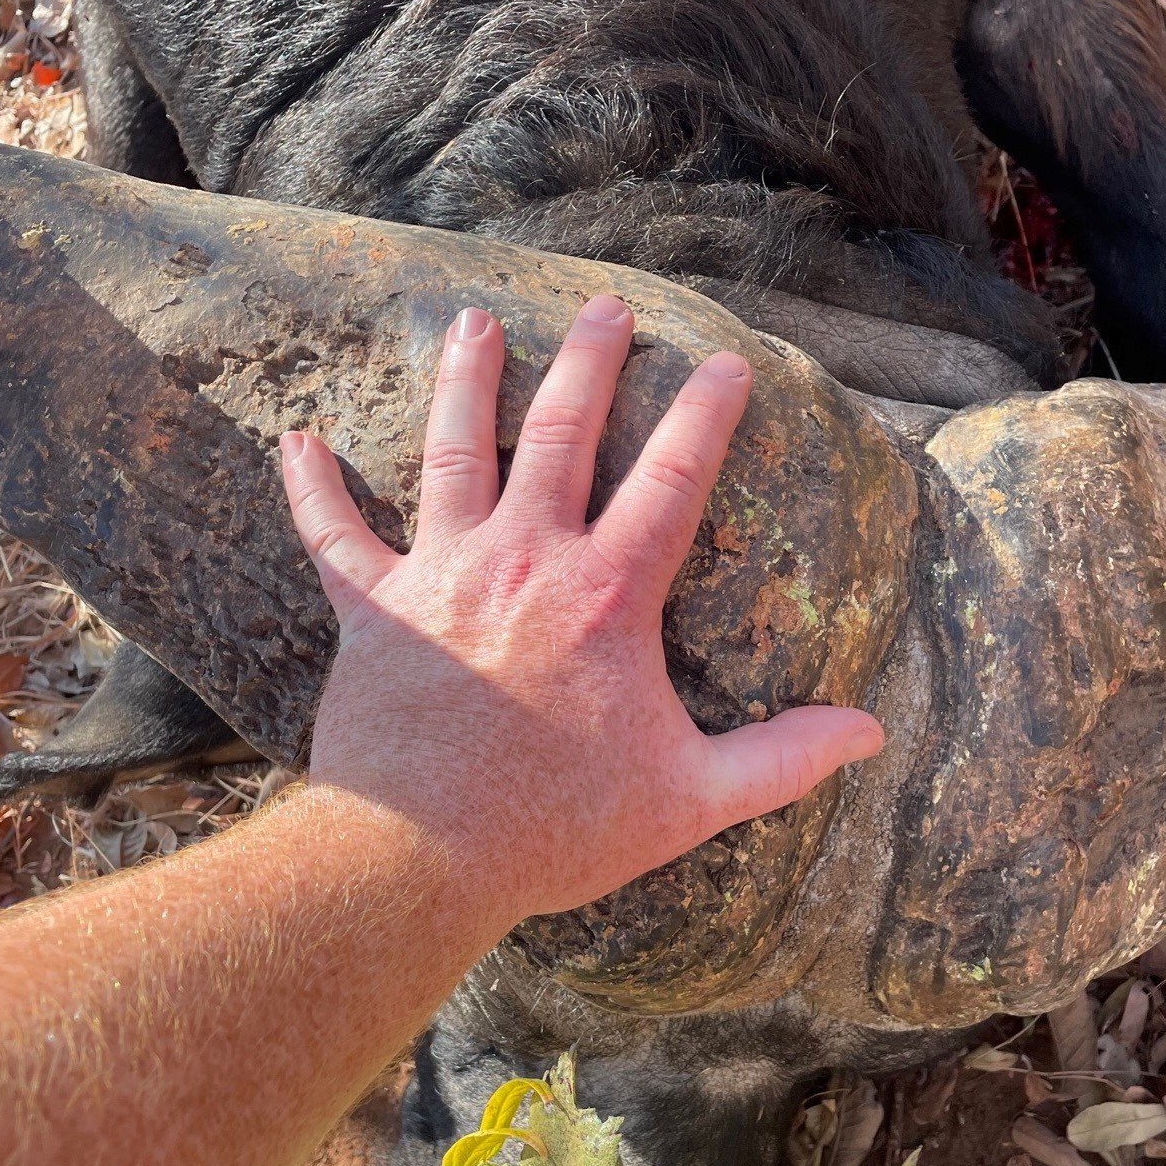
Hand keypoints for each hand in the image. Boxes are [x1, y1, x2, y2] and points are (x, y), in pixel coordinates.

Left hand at [280, 294, 882, 937]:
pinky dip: (312, 487)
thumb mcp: (691, 800)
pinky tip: (297, 441)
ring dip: (466, 381)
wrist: (416, 857)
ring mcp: (442, 576)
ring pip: (454, 451)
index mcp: (607, 596)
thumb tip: (869, 732)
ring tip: (473, 322)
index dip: (707, 414)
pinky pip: (334, 534)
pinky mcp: (373, 610)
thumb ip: (783, 760)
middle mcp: (525, 561)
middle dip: (590, 362)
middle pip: (563, 434)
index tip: (729, 362)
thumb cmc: (556, 831)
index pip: (673, 479)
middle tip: (604, 308)